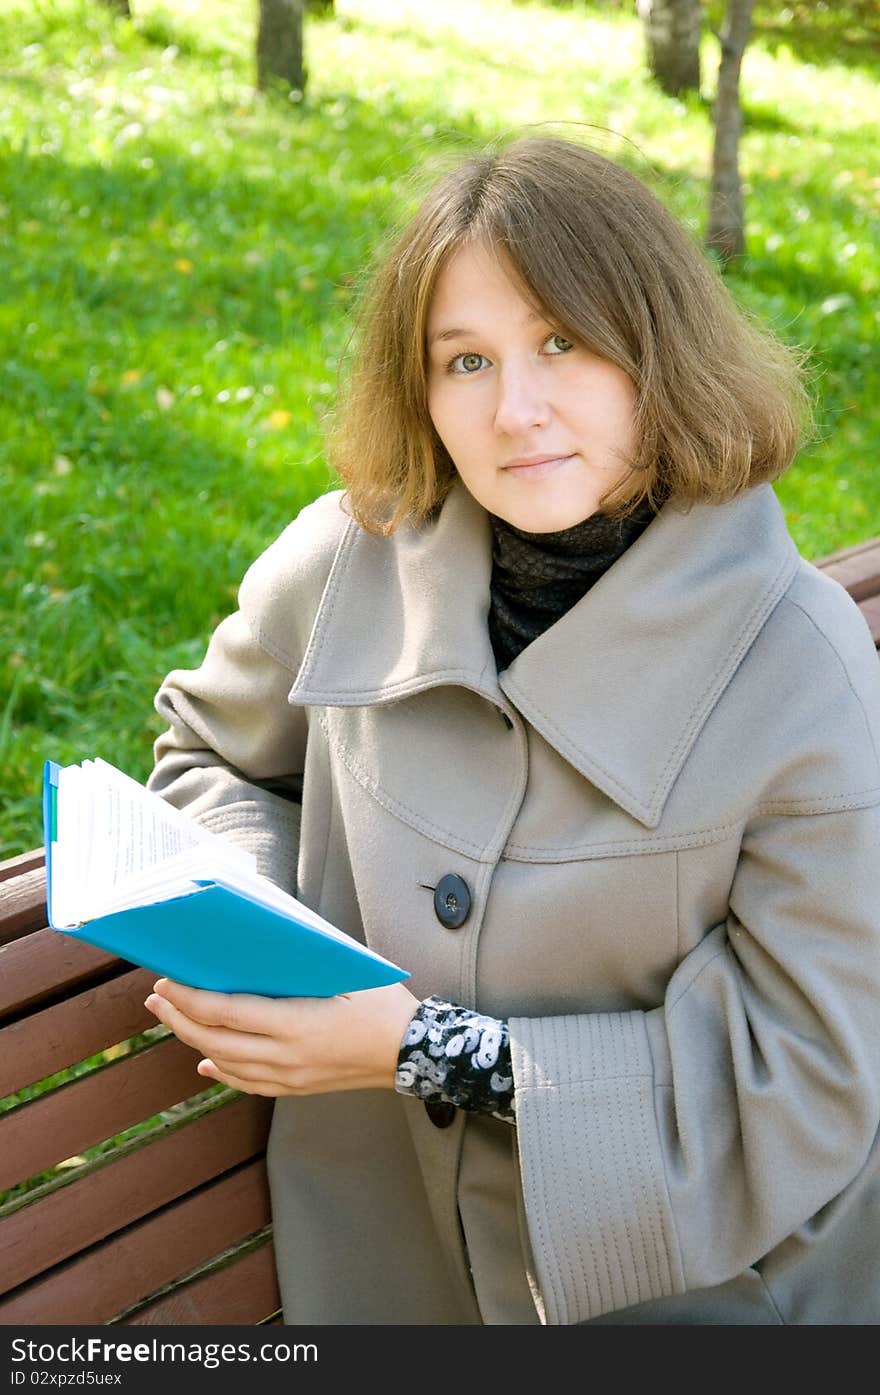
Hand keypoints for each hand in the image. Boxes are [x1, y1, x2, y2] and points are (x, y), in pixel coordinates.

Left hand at [143, 977, 419, 1096]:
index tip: (166, 982)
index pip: (225, 1013)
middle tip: (156, 999)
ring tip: (174, 1020)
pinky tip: (206, 1060)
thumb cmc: (380, 1001)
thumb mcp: (342, 973)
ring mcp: (290, 1077)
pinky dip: (222, 1071)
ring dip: (194, 1041)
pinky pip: (248, 1083)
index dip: (189, 999)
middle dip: (179, 1018)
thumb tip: (254, 947)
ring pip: (227, 1064)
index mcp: (295, 1023)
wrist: (411, 1050)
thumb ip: (297, 964)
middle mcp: (286, 1056)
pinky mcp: (297, 1088)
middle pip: (215, 1040)